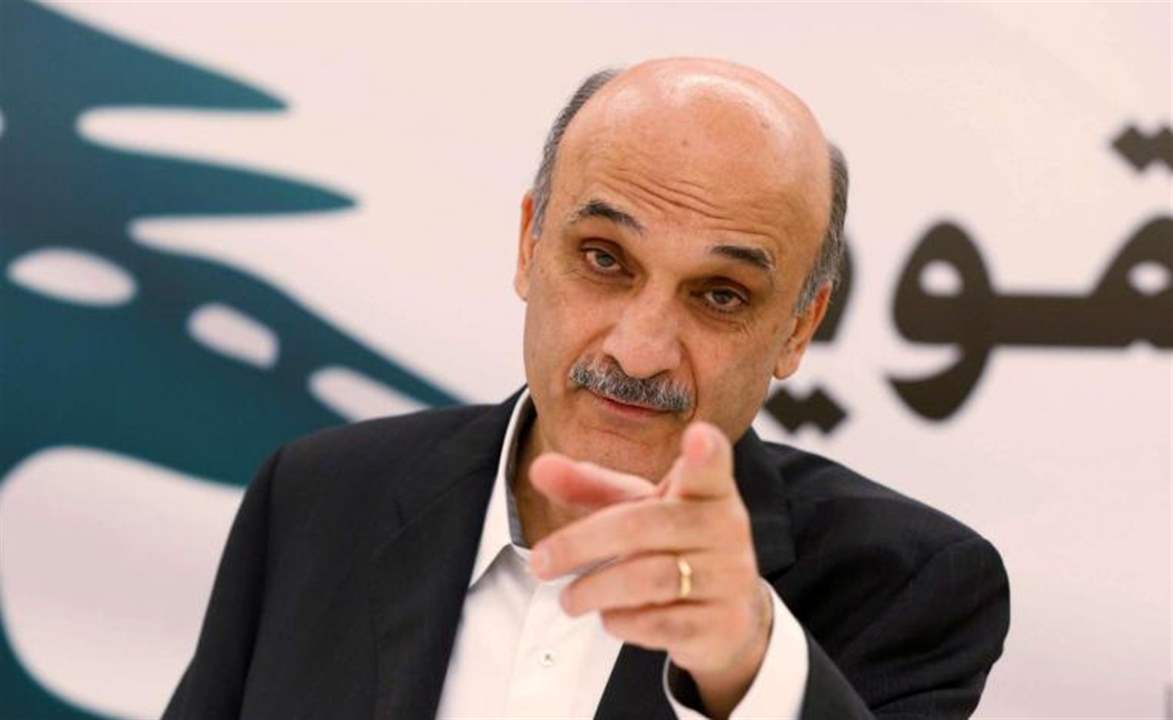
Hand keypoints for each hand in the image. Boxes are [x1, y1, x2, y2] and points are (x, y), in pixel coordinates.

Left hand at [528, 422, 772, 717]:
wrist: (730, 613)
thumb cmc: (675, 545)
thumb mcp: (637, 510)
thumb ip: (590, 487)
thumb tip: (539, 467)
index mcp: (706, 491)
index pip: (709, 467)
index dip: (706, 451)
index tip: (698, 435)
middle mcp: (726, 528)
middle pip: (644, 526)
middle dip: (581, 544)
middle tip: (540, 561)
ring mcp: (730, 577)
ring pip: (651, 579)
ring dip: (596, 590)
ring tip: (569, 599)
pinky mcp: (725, 623)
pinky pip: (663, 624)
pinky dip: (624, 621)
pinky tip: (610, 616)